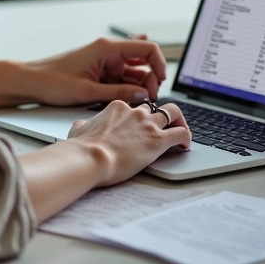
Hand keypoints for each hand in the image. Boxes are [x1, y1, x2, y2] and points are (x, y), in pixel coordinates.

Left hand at [25, 37, 166, 106]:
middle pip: (143, 61)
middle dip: (150, 79)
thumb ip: (118, 94)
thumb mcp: (88, 91)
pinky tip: (130, 100)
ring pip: (134, 73)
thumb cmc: (53, 81)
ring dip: (140, 86)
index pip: (147, 47)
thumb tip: (143, 97)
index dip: (159, 63)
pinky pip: (123, 80)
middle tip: (148, 99)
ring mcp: (106, 63)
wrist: (31, 82)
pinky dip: (129, 89)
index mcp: (108, 48)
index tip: (162, 80)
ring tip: (139, 104)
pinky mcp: (101, 74)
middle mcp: (109, 52)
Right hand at [67, 100, 191, 185]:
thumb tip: (81, 127)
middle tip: (163, 126)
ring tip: (181, 132)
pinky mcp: (158, 139)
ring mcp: (147, 124)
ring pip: (172, 112)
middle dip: (160, 115)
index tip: (138, 127)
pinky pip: (181, 132)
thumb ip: (83, 125)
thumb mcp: (78, 130)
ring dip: (179, 121)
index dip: (137, 117)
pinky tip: (185, 145)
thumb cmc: (83, 147)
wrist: (92, 157)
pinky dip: (186, 136)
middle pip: (154, 107)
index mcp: (116, 107)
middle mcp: (134, 111)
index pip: (132, 107)